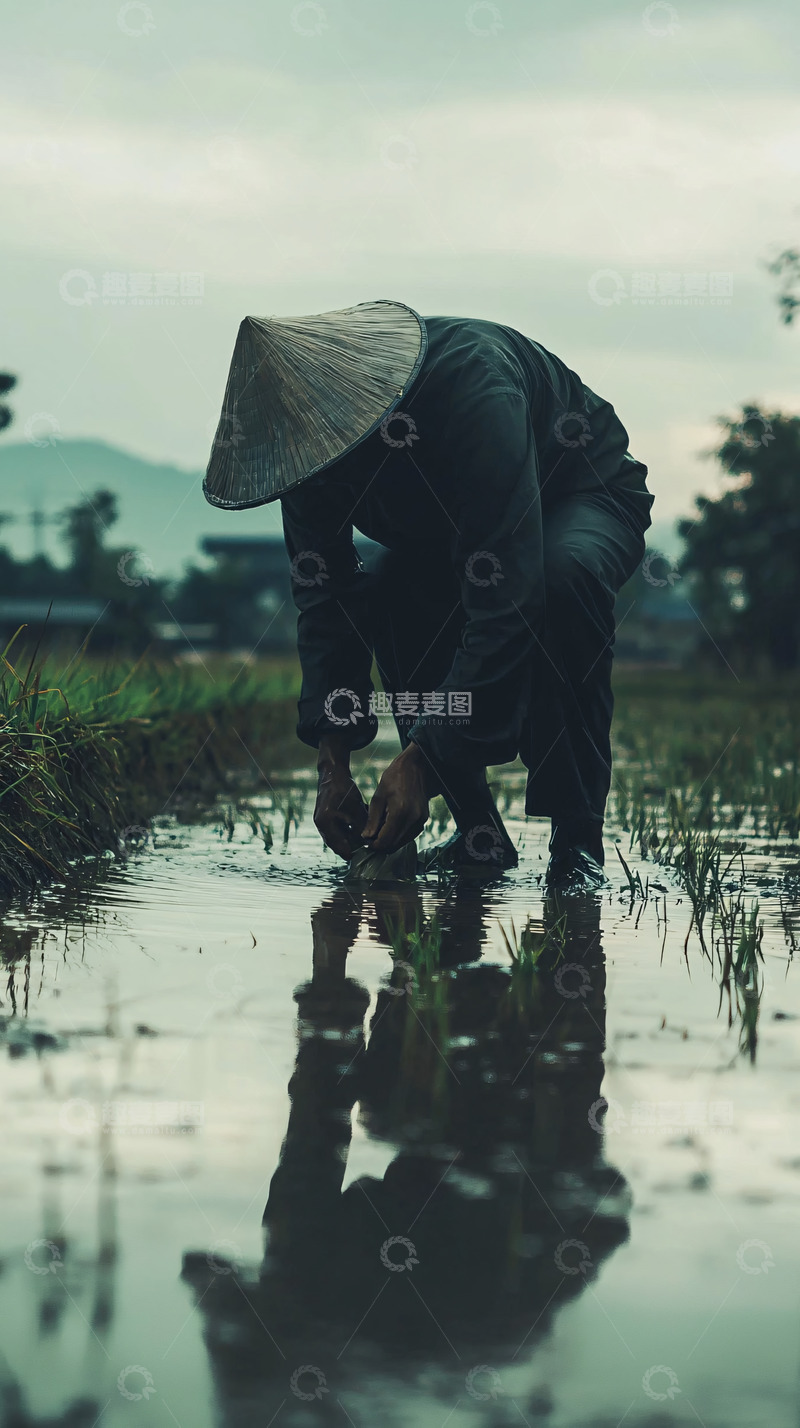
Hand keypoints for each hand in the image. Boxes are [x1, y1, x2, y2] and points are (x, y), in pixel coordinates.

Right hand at [314, 737, 367, 858]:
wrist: (332, 772)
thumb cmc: (343, 788)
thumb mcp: (355, 808)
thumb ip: (361, 826)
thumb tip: (369, 841)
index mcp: (325, 824)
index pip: (339, 846)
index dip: (352, 852)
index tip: (364, 855)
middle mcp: (321, 825)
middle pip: (337, 843)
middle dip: (351, 846)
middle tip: (366, 849)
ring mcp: (322, 820)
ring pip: (339, 836)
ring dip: (350, 838)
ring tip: (364, 839)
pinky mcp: (326, 816)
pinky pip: (338, 828)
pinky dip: (348, 829)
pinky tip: (359, 827)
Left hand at [362, 742, 431, 853]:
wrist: (416, 766)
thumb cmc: (395, 777)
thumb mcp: (378, 797)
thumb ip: (372, 820)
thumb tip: (367, 837)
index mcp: (400, 812)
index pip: (386, 840)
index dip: (374, 845)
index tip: (366, 842)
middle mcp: (413, 819)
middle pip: (394, 844)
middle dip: (381, 844)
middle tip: (371, 838)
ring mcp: (421, 820)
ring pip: (402, 842)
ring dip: (390, 841)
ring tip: (380, 830)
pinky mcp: (424, 819)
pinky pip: (410, 835)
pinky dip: (399, 835)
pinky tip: (391, 826)